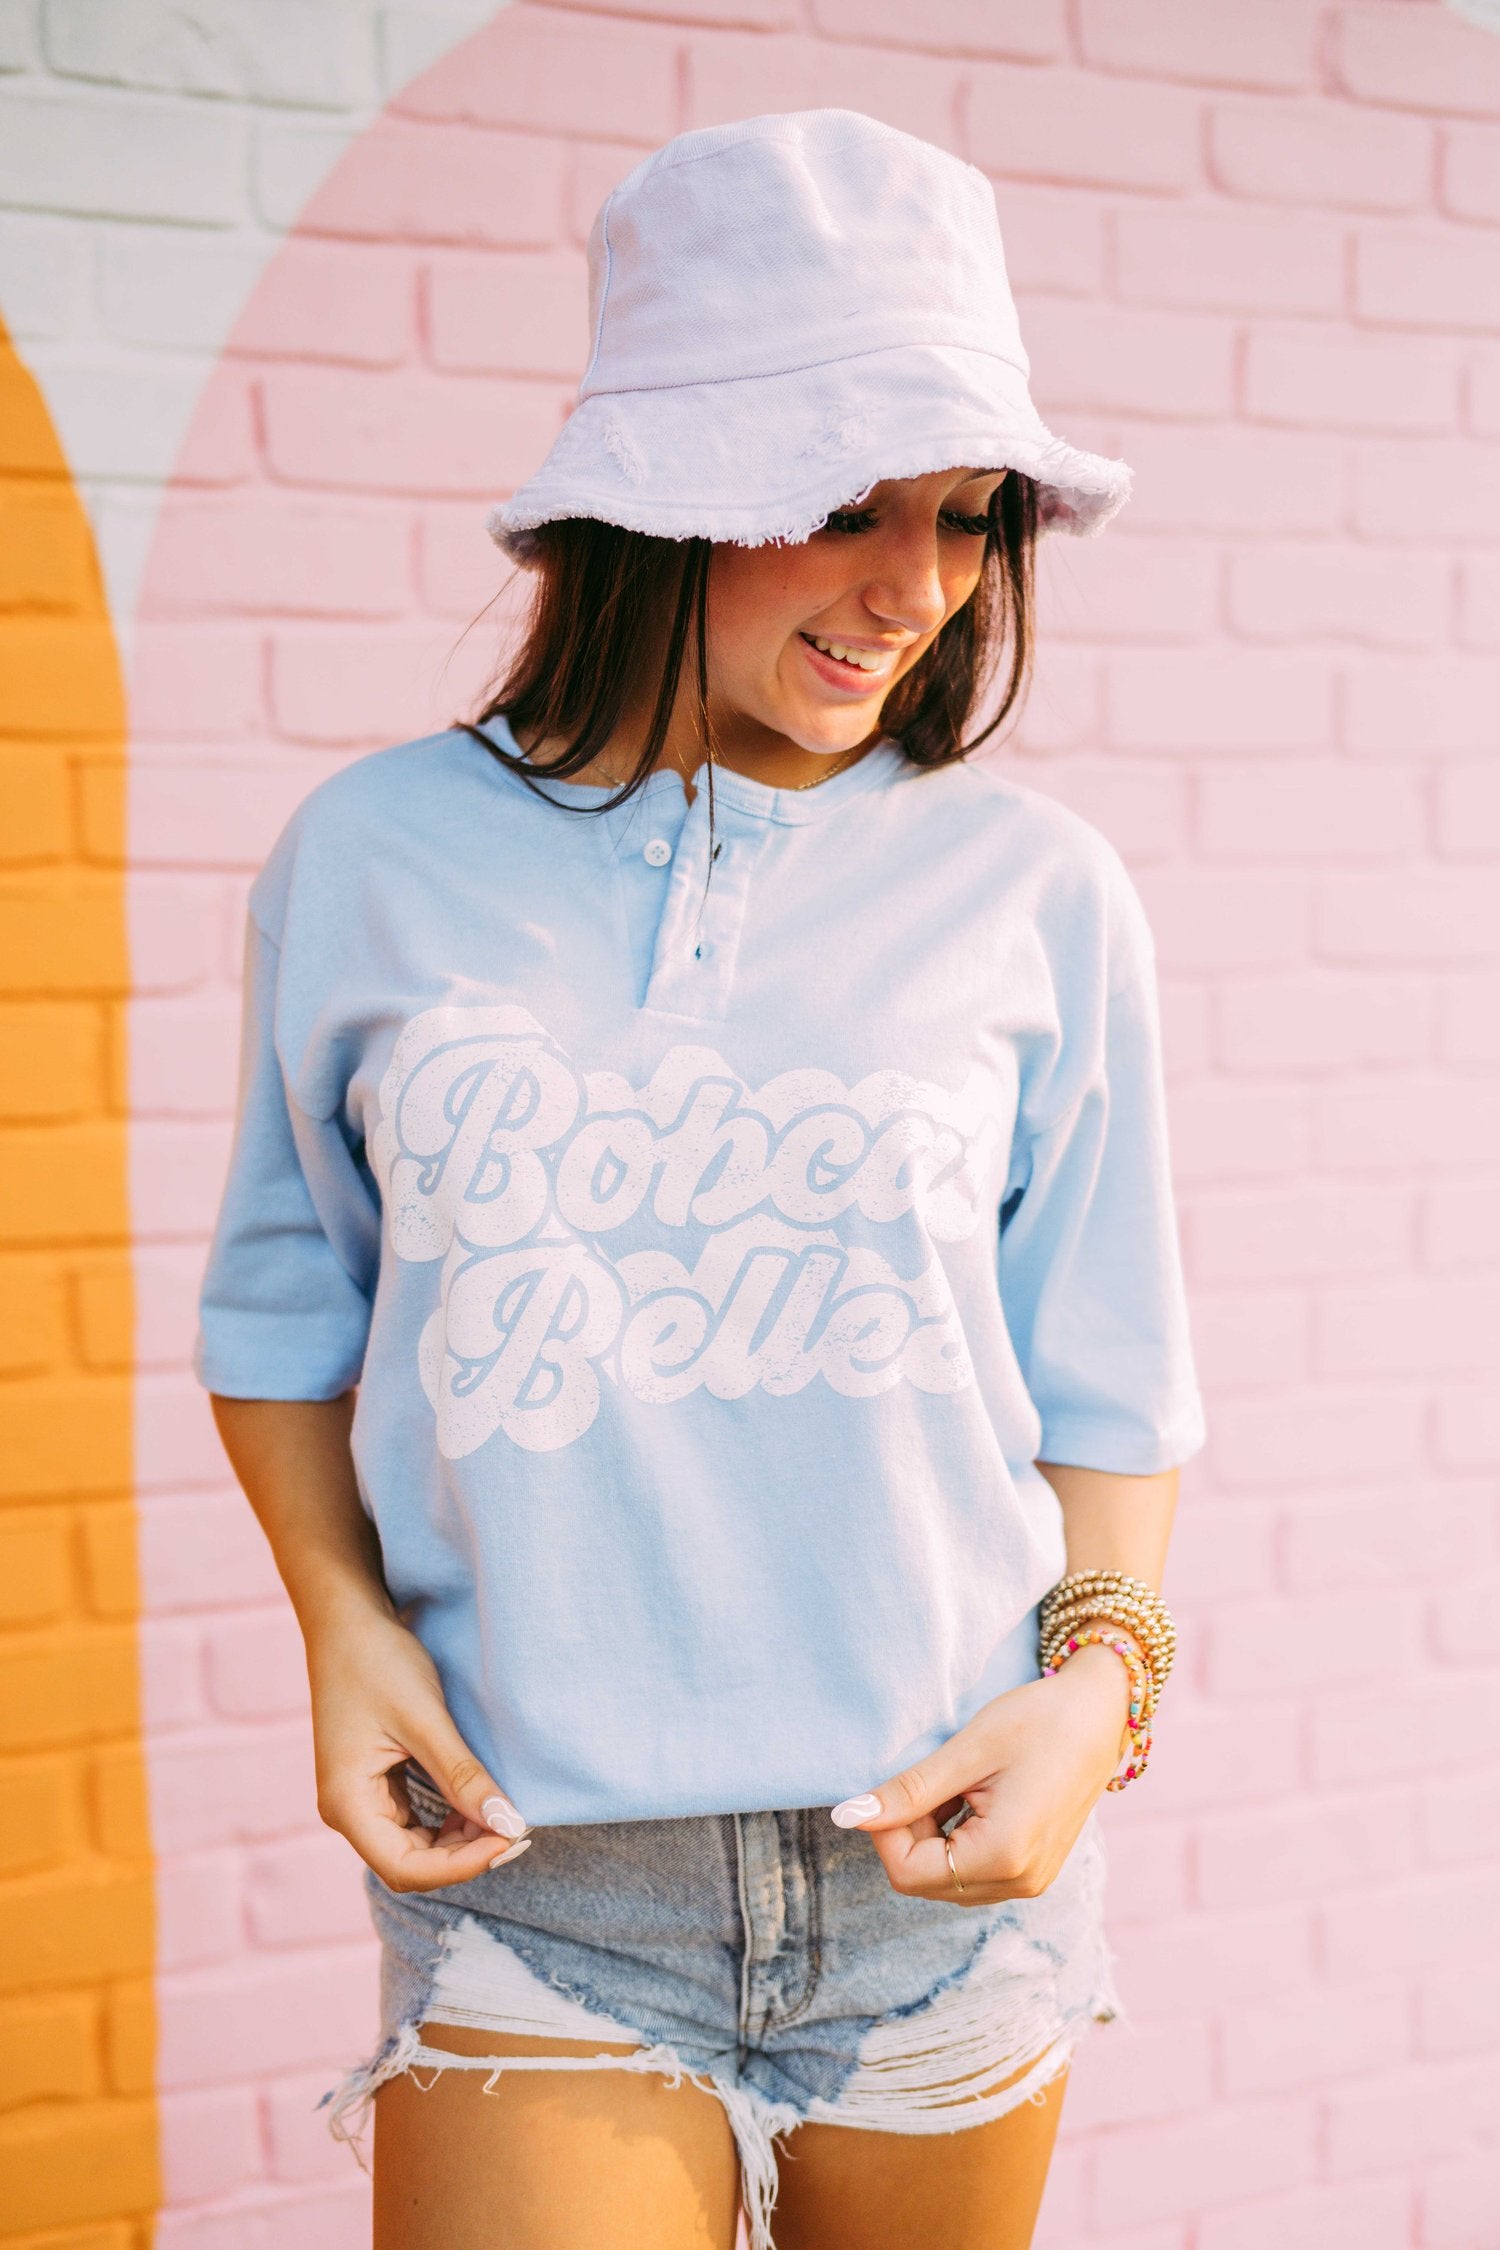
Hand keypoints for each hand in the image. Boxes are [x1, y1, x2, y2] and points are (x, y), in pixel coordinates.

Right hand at [307, 1604, 531, 1892]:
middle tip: (517, 1829)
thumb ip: (463, 1776)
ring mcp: (358, 1799)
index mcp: (347, 1804)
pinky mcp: (374, 1783)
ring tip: (503, 1815)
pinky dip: (448, 1821)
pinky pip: (413, 1822)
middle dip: (464, 1855)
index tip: (510, 1839)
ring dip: (459, 1841)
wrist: (346, 1620)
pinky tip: (478, 1803)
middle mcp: (347, 1811)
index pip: (407, 1867)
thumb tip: (508, 1825)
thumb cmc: (377, 1662)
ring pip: (414, 1847)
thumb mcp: (425, 1719)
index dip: (462, 1865)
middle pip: (410, 1864)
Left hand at [834, 1646, 1131, 1905]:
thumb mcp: (967, 1751)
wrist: (1101, 1714)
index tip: (895, 1785)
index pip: (908, 1874)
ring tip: (957, 1784)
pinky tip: (972, 1797)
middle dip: (910, 1833)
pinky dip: (955, 1838)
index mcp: (1004, 1857)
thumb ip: (908, 1791)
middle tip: (932, 1779)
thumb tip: (847, 1817)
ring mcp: (1030, 1881)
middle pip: (925, 1881)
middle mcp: (1020, 1883)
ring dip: (932, 1835)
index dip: (886, 1831)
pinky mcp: (1032, 1871)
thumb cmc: (1039, 1722)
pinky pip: (971, 1870)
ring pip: (945, 1878)